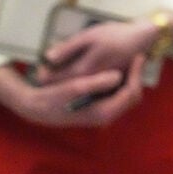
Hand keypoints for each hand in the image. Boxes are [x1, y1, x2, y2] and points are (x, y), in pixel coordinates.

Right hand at [0, 59, 143, 127]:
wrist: (35, 108)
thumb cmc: (51, 97)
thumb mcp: (72, 87)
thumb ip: (96, 82)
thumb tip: (118, 76)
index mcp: (103, 113)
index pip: (131, 93)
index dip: (137, 74)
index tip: (138, 56)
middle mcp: (106, 116)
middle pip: (132, 96)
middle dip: (137, 77)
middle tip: (137, 57)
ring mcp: (102, 114)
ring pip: (126, 96)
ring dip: (130, 79)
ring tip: (129, 61)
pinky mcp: (97, 109)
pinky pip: (117, 96)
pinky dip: (121, 83)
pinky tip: (116, 68)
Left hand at [36, 19, 159, 83]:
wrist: (142, 38)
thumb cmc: (115, 34)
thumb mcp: (89, 35)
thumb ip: (67, 48)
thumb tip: (47, 57)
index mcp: (83, 70)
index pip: (52, 78)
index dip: (42, 74)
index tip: (38, 69)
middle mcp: (91, 83)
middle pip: (63, 86)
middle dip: (53, 80)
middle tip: (45, 73)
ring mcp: (100, 87)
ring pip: (75, 89)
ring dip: (66, 83)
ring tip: (61, 73)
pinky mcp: (108, 87)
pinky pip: (88, 89)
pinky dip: (81, 84)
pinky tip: (80, 76)